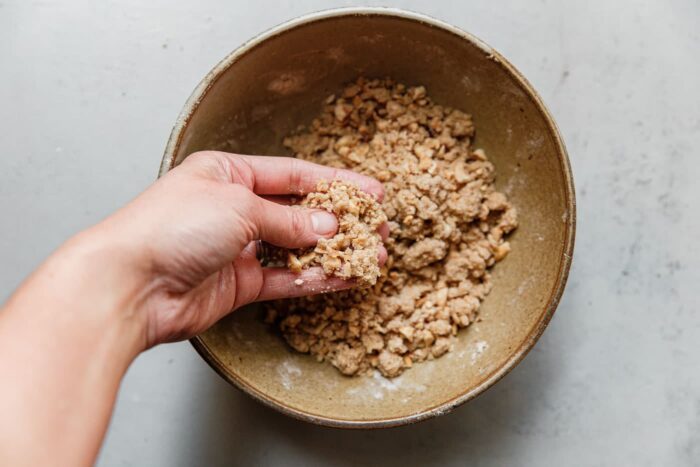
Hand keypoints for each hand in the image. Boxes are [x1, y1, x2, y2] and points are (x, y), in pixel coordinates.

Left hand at [94, 151, 386, 346]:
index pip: (293, 174)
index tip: (371, 191)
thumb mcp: (239, 206)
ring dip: (334, 253)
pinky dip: (314, 279)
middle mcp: (233, 208)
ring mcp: (236, 248)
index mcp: (228, 173)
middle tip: (377, 228)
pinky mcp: (237, 284)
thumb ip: (288, 220)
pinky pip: (285, 279)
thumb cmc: (171, 228)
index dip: (335, 182)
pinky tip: (343, 277)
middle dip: (341, 220)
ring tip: (371, 257)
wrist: (129, 284)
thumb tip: (328, 226)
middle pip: (299, 212)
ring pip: (296, 249)